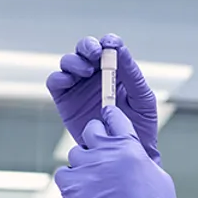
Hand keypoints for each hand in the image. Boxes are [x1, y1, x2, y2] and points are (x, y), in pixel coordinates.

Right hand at [46, 34, 161, 164]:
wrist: (125, 156)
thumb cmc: (140, 128)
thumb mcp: (142, 99)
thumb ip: (132, 75)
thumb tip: (120, 49)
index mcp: (116, 71)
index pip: (109, 48)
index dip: (108, 42)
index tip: (110, 44)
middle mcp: (95, 75)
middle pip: (85, 50)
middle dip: (88, 46)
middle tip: (95, 53)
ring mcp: (78, 86)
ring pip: (68, 62)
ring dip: (74, 61)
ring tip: (85, 71)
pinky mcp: (64, 100)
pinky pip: (55, 82)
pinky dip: (58, 77)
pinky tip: (68, 81)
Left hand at [56, 108, 197, 197]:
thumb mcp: (157, 176)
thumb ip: (138, 157)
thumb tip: (129, 153)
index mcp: (129, 146)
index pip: (113, 118)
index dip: (110, 119)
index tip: (108, 123)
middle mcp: (106, 153)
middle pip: (90, 131)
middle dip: (95, 141)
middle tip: (101, 158)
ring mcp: (86, 171)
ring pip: (75, 154)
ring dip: (83, 165)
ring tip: (95, 184)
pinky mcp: (71, 189)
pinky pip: (63, 175)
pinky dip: (70, 182)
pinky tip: (83, 193)